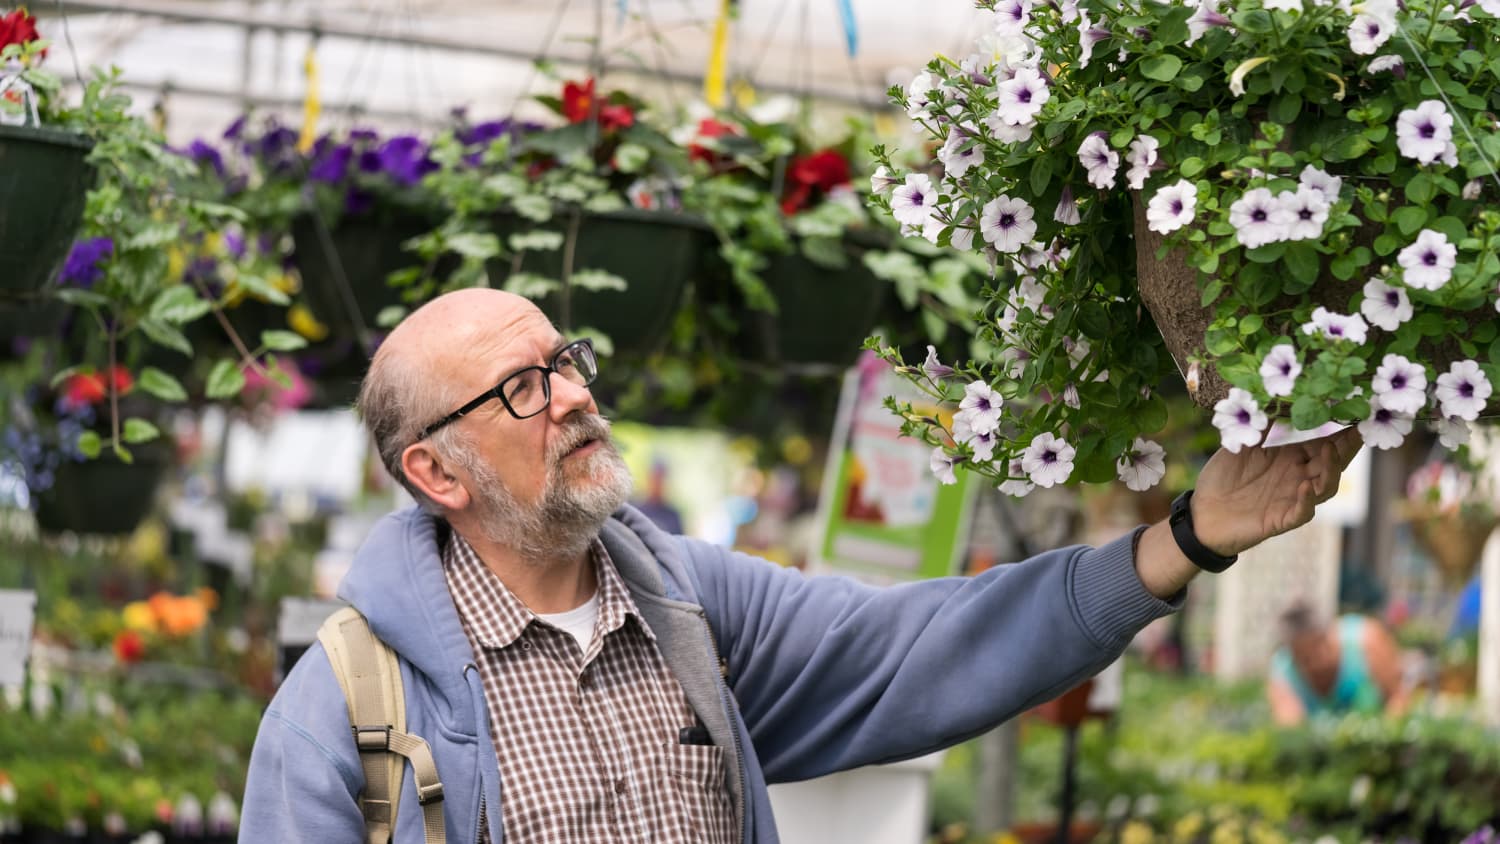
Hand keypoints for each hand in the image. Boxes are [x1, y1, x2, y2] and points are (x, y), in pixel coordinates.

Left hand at [1190, 426, 1363, 555]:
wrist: (1202, 514)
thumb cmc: (1223, 479)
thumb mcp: (1240, 446)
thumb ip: (1260, 426)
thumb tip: (1273, 397)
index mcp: (1291, 458)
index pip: (1324, 443)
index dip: (1342, 431)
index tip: (1359, 412)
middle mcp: (1297, 477)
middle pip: (1333, 462)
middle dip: (1347, 446)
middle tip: (1360, 428)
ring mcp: (1291, 499)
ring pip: (1325, 487)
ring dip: (1331, 470)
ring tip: (1329, 450)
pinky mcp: (1280, 519)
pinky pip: (1301, 512)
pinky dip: (1306, 501)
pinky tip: (1304, 486)